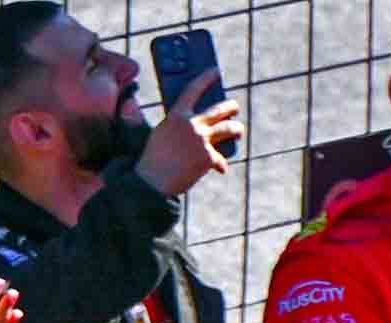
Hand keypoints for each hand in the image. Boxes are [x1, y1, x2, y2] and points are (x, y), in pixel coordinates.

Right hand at [135, 73, 243, 196]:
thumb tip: (193, 123)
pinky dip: (220, 165)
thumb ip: (176, 124)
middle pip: (219, 109)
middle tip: (234, 107)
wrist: (151, 183)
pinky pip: (221, 159)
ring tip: (238, 131)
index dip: (206, 78)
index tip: (216, 71)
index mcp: (176, 115)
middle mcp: (191, 124)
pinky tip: (221, 169)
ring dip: (237, 129)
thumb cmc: (153, 160)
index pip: (194, 89)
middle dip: (231, 106)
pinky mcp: (208, 157)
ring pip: (229, 128)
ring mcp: (201, 140)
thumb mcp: (159, 134)